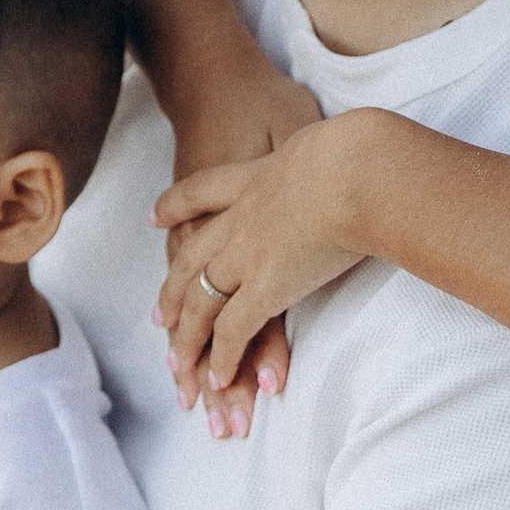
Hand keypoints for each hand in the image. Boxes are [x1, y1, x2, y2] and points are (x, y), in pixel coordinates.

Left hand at [153, 113, 383, 429]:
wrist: (354, 168)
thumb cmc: (354, 149)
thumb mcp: (320, 130)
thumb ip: (310, 145)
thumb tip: (327, 146)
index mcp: (252, 178)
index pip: (200, 192)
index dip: (174, 205)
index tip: (154, 216)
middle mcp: (239, 220)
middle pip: (189, 261)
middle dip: (172, 294)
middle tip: (158, 318)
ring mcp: (246, 256)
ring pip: (201, 303)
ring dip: (189, 339)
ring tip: (178, 366)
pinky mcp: (265, 288)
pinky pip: (232, 331)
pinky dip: (222, 358)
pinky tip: (216, 379)